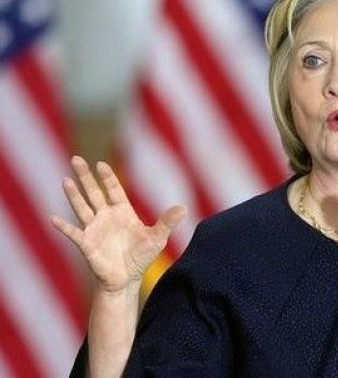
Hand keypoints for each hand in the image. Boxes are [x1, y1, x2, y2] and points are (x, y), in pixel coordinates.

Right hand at [51, 156, 186, 293]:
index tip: (101, 164)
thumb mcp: (157, 238)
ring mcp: (94, 229)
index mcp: (122, 212)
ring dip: (73, 195)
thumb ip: (167, 222)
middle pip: (94, 193)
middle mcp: (106, 217)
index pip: (114, 190)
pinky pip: (73, 233)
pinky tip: (54, 218)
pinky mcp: (86, 244)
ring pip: (82, 208)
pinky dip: (64, 227)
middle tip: (76, 159)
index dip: (107, 178)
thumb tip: (183, 207)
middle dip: (86, 177)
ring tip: (66, 181)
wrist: (127, 279)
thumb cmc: (141, 257)